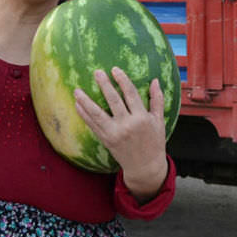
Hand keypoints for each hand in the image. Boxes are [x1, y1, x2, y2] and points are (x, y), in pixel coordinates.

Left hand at [75, 67, 167, 199]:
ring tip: (77, 90)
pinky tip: (78, 105)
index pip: (131, 94)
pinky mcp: (106, 140)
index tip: (115, 70)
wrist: (145, 167)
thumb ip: (157, 100)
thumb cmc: (154, 142)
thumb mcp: (159, 121)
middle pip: (113, 101)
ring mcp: (115, 133)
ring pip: (97, 114)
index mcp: (142, 118)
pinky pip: (93, 126)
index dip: (122, 80)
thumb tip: (155, 80)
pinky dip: (84, 115)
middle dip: (104, 85)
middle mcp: (127, 125)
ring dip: (86, 101)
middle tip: (96, 72)